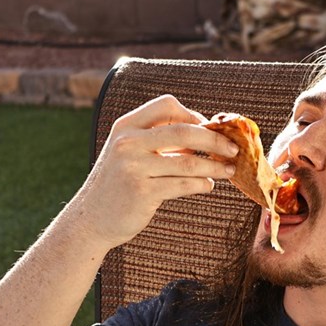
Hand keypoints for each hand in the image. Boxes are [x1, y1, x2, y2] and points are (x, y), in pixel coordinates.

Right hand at [72, 95, 238, 248]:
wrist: (91, 219)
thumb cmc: (119, 183)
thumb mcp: (130, 152)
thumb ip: (159, 139)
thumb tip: (206, 131)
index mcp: (126, 125)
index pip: (167, 105)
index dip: (193, 114)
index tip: (209, 128)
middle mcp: (127, 142)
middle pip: (184, 131)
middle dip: (215, 140)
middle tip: (234, 149)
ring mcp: (133, 167)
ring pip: (188, 162)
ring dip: (214, 166)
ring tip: (228, 170)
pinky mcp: (142, 192)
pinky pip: (183, 184)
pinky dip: (201, 184)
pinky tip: (208, 185)